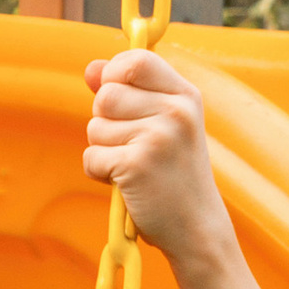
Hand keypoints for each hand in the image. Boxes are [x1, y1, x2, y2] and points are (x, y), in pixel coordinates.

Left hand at [82, 45, 227, 261]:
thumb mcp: (162, 125)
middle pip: (105, 95)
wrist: (197, 228)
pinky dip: (100, 174)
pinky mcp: (137, 165)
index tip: (119, 99)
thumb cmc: (174, 175)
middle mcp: (175, 112)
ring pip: (94, 127)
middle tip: (132, 146)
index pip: (135, 60)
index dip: (114, 75)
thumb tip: (91, 68)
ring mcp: (158, 137)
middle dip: (105, 122)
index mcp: (185, 96)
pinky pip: (91, 157)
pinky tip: (127, 184)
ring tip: (134, 166)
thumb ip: (128, 92)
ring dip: (103, 149)